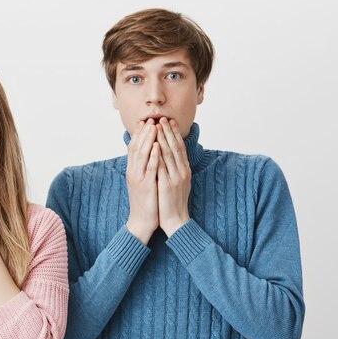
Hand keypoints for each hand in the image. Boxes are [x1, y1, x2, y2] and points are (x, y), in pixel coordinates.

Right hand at [126, 119, 159, 244]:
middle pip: (136, 147)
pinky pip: (149, 168)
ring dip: (148, 139)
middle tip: (149, 119)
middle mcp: (133, 172)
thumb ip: (142, 168)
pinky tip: (156, 146)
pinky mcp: (146, 185)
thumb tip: (146, 156)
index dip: (138, 134)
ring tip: (153, 127)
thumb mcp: (141, 182)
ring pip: (142, 155)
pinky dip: (152, 156)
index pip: (133, 148)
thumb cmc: (145, 201)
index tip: (144, 122)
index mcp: (132, 170)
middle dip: (143, 132)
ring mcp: (138, 178)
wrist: (141, 221)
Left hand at [156, 118, 190, 236]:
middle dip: (168, 131)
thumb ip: (176, 168)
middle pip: (175, 147)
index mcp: (185, 170)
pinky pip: (161, 167)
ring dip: (162, 139)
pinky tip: (153, 146)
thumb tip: (172, 155)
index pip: (179, 147)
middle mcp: (182, 172)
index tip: (169, 121)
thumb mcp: (178, 182)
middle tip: (163, 118)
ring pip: (168, 154)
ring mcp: (175, 178)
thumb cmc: (174, 201)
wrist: (176, 220)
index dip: (174, 133)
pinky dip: (157, 155)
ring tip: (157, 127)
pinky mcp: (167, 185)